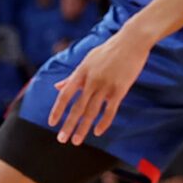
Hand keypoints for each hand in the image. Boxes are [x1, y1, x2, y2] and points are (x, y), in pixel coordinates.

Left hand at [47, 26, 153, 145]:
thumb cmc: (108, 51)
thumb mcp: (87, 60)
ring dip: (83, 128)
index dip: (58, 110)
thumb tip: (57, 86)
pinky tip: (97, 132)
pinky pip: (109, 110)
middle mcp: (91, 80)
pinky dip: (103, 123)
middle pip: (77, 107)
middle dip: (68, 125)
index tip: (51, 122)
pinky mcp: (120, 90)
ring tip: (76, 141)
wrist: (131, 42)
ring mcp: (105, 86)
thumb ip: (72, 76)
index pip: (65, 94)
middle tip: (61, 139)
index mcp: (81, 72)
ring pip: (91, 112)